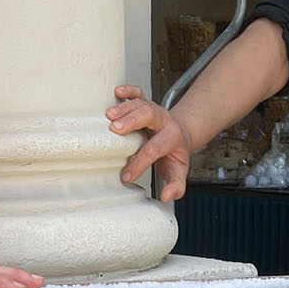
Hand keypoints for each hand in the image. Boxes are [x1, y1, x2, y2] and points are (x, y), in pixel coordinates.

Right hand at [107, 85, 193, 203]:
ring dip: (125, 108)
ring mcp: (154, 110)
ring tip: (108, 115)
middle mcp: (164, 121)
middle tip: (115, 129)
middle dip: (132, 121)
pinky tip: (117, 92)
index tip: (125, 176)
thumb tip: (167, 196)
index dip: (139, 163)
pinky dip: (128, 91)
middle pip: (149, 116)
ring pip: (141, 104)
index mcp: (172, 138)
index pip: (154, 149)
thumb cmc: (174, 156)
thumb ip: (176, 186)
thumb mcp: (178, 173)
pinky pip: (138, 93)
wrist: (180, 135)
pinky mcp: (146, 103)